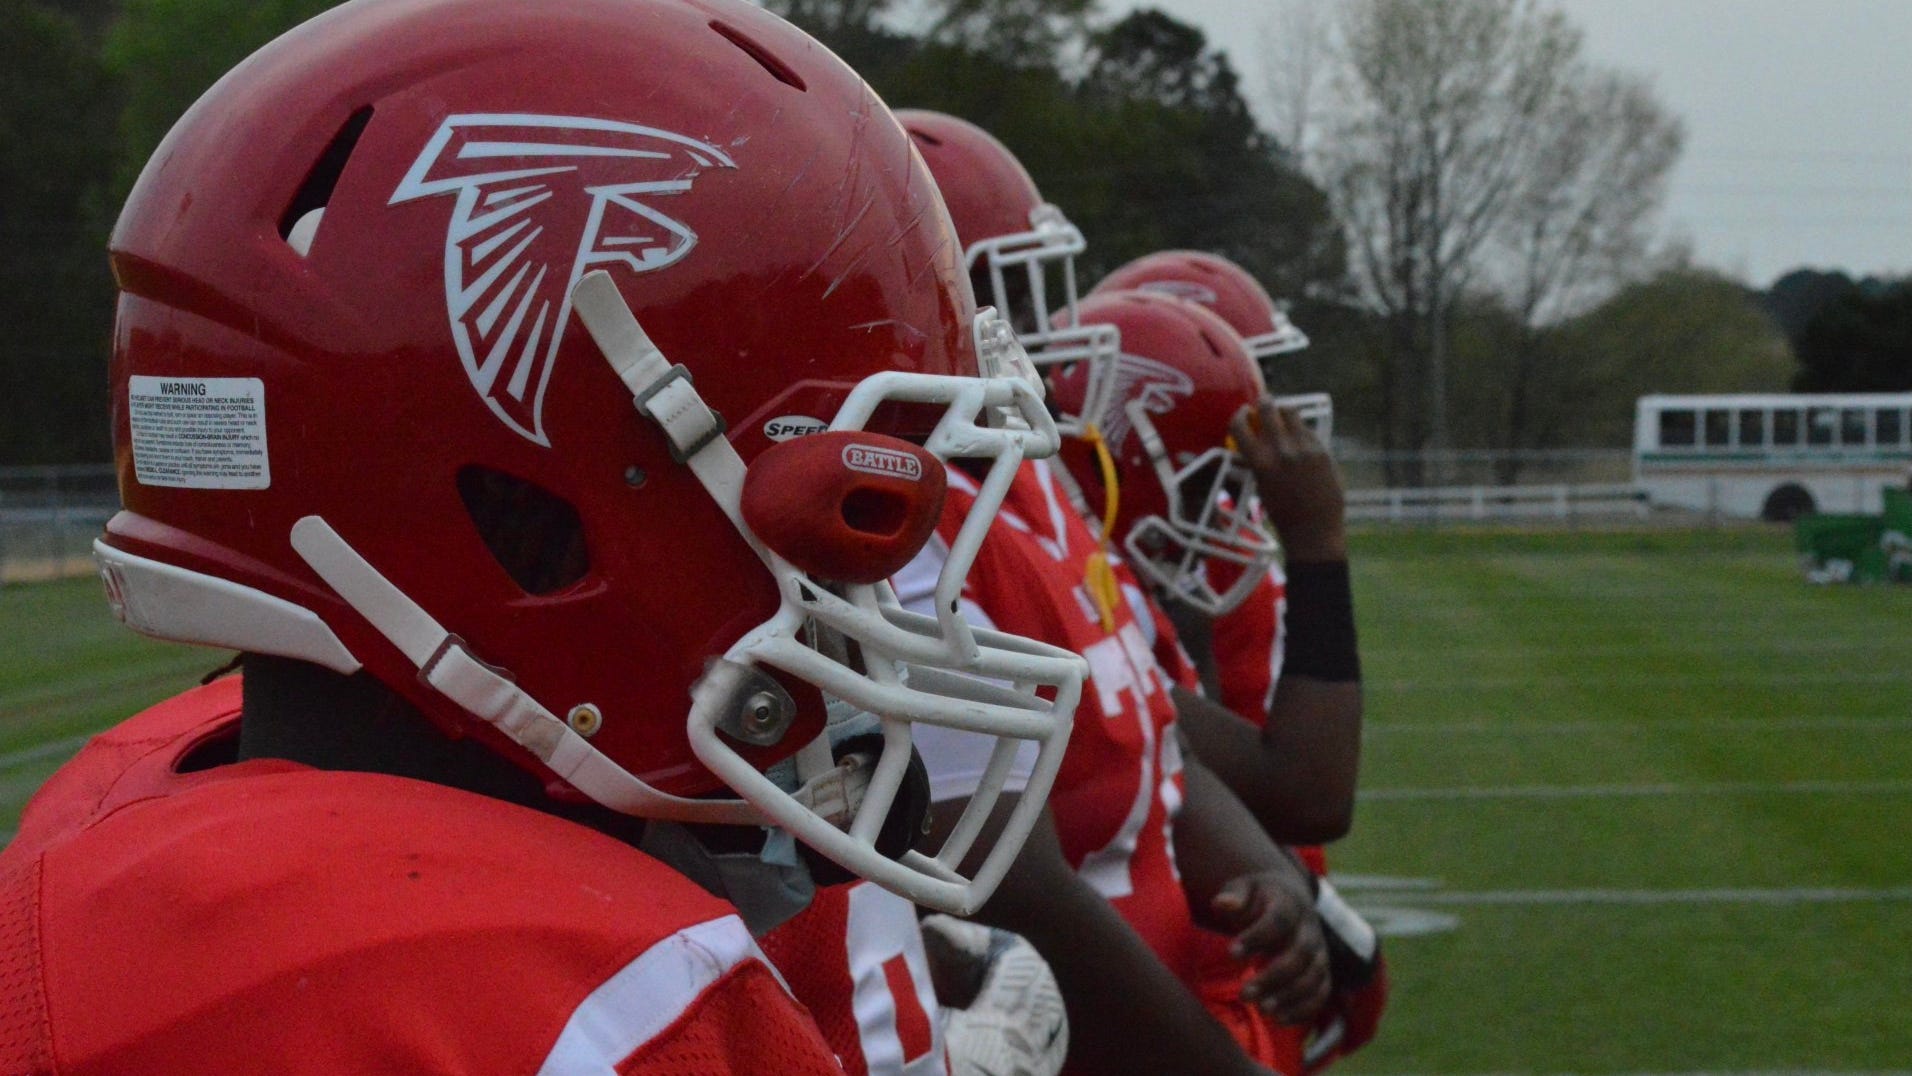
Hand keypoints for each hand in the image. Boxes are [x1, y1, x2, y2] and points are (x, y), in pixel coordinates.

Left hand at [1209, 869, 1330, 1026]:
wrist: (1289, 900)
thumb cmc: (1257, 898)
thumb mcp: (1243, 888)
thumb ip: (1234, 896)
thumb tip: (1222, 903)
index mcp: (1290, 903)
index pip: (1278, 920)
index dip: (1257, 938)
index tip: (1230, 954)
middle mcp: (1310, 928)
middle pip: (1299, 953)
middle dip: (1273, 976)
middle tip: (1244, 994)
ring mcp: (1319, 951)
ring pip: (1313, 976)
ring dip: (1289, 997)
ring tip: (1261, 1010)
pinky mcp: (1322, 971)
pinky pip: (1320, 994)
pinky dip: (1304, 1010)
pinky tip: (1278, 1020)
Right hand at [1229, 397, 1345, 561]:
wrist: (1313, 529)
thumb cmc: (1282, 513)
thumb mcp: (1260, 486)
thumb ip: (1255, 462)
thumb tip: (1248, 443)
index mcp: (1260, 462)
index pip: (1240, 426)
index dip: (1238, 416)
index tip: (1241, 413)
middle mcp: (1281, 450)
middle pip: (1268, 409)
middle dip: (1263, 403)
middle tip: (1263, 404)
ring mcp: (1304, 448)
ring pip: (1291, 412)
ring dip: (1283, 411)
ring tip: (1282, 417)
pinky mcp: (1322, 450)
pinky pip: (1307, 429)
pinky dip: (1300, 429)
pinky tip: (1299, 437)